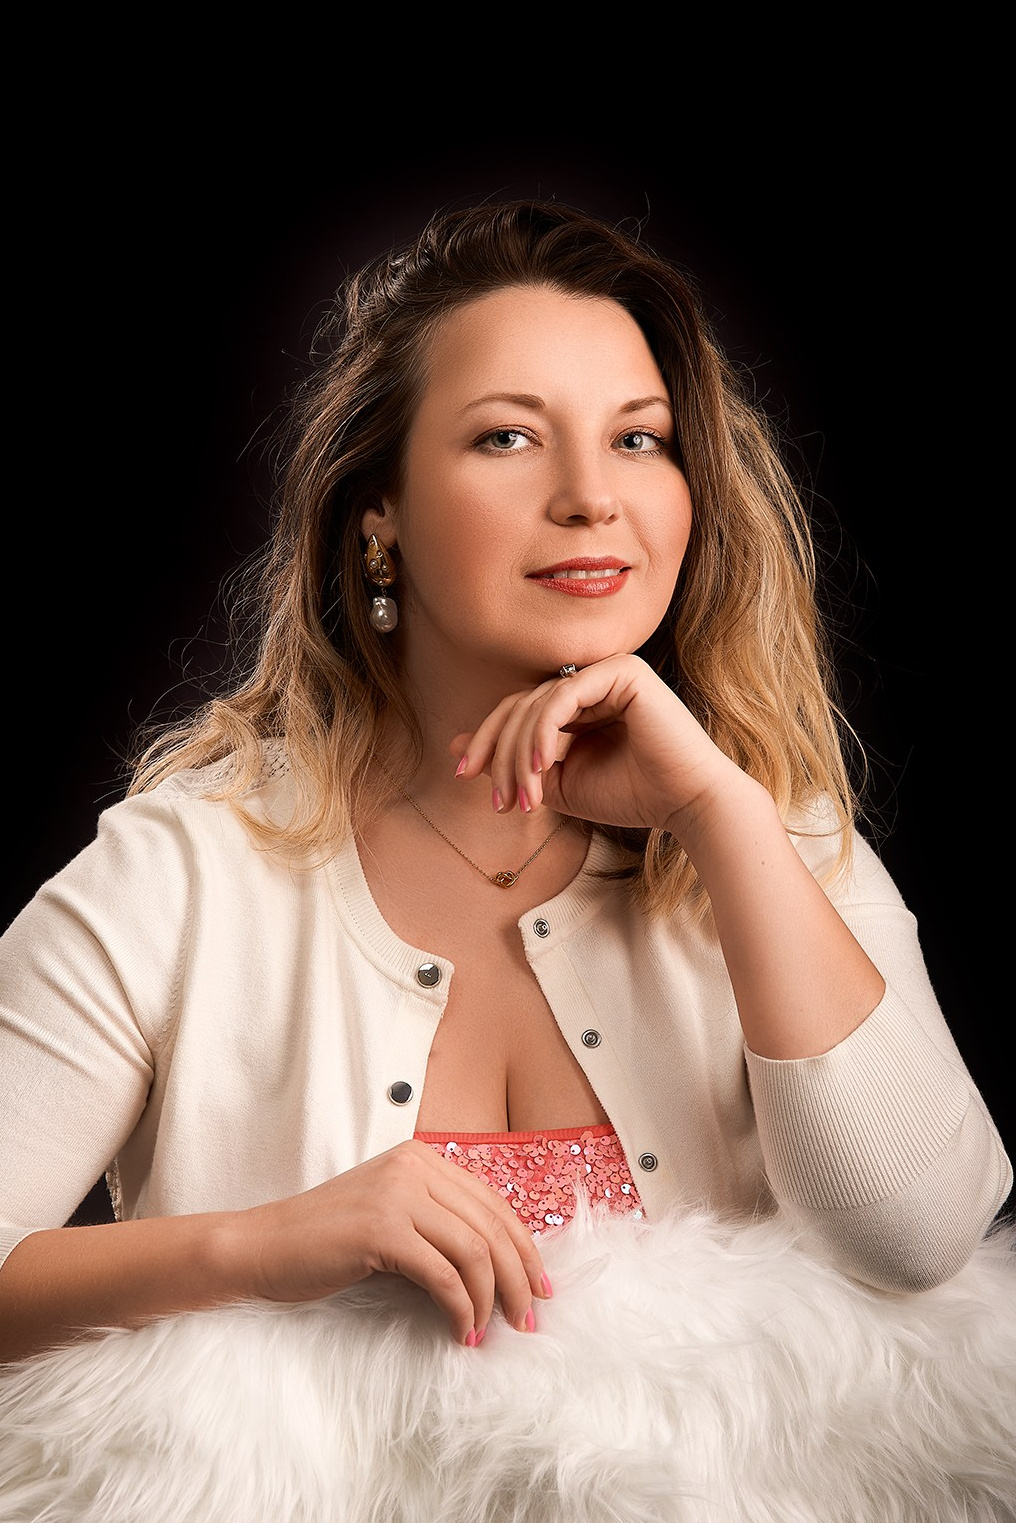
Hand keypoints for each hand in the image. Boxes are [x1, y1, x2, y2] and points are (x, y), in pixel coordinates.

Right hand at [242, 1141, 547, 1344]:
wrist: (260, 1246)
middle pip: (492, 1225)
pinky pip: (443, 1275)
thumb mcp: (390, 1218)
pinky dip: (461, 1308)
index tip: (539, 1287)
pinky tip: (460, 1332)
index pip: (493, 1202)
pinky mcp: (381, 1229)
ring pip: (474, 1250)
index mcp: (421, 1158)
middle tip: (528, 1319)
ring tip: (491, 1332)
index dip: (524, 1248)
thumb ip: (435, 1226)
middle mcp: (414, 1166)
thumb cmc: (325, 1242)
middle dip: (519, 1277)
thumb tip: (496, 1269)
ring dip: (492, 1299)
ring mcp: (397, 1194)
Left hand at [452, 654, 745, 836]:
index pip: (517, 711)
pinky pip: (563, 695)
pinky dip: (543, 731)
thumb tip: (455, 747)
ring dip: (520, 753)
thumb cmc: (630, 795)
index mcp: (577, 704)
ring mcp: (607, 671)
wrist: (686, 803)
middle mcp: (590, 682)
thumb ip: (513, 764)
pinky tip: (540, 764)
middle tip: (497, 798)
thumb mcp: (557, 785)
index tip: (465, 776)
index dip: (486, 742)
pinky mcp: (622, 671)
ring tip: (525, 795)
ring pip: (535, 703)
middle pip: (519, 705)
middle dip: (498, 753)